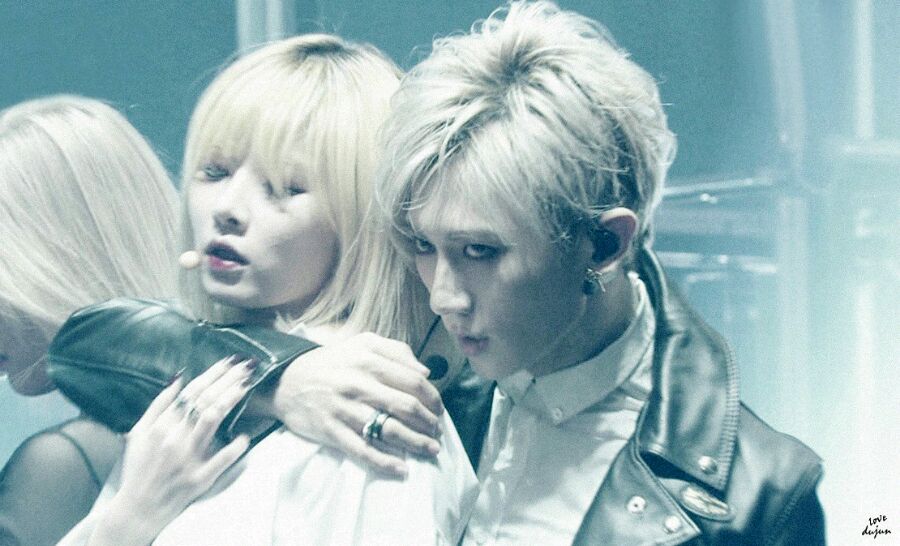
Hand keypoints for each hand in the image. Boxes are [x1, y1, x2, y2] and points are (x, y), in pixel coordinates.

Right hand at [89, 356, 253, 544]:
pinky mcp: (199, 479)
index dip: (212, 375)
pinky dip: (234, 447)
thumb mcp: (139, 432)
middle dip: (227, 380)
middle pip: (205, 401)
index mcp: (162, 425)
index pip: (192, 392)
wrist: (138, 507)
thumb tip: (178, 379)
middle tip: (246, 366)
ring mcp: (188, 458)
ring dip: (230, 400)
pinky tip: (245, 436)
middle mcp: (175, 438)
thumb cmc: (139, 467)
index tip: (229, 362)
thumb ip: (159, 405)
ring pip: (212, 421)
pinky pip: (221, 460)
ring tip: (246, 385)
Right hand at [272, 332, 443, 476]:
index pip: (413, 382)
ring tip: (430, 449)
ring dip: (416, 443)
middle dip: (428, 422)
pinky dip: (385, 462)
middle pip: (406, 407)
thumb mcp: (362, 343)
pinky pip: (363, 451)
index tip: (439, 409)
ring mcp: (344, 409)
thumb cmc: (331, 362)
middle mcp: (358, 384)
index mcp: (368, 360)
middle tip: (437, 431)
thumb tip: (425, 372)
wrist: (286, 380)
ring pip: (389, 430)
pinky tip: (402, 469)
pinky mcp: (331, 431)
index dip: (433, 398)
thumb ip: (396, 350)